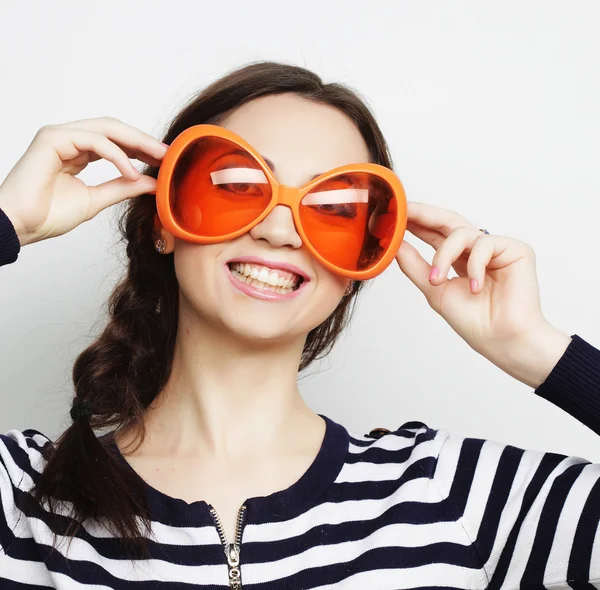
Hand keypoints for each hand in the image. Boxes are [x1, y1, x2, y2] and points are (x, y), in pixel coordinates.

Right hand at [0, 117, 167, 245]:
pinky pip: (94, 141)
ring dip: (137, 143)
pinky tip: (132, 172)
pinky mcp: (52, 139)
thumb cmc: (47, 215)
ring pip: (107, 129)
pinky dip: (117, 156)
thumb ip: (122, 188)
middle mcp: (69, 139)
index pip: (116, 141)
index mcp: (77, 151)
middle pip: (115, 129)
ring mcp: (59, 136)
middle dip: (145, 141)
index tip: (167, 160)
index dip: (142, 148)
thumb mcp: (96, 200)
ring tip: (159, 159)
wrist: (19, 226)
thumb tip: (152, 183)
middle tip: (170, 154)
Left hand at [395, 201, 571, 387]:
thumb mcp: (434, 289)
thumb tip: (394, 244)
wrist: (501, 340)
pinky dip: (474, 265)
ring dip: (443, 255)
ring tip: (438, 280)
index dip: (414, 221)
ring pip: (460, 233)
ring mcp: (496, 248)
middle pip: (447, 221)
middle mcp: (476, 250)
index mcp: (458, 258)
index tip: (391, 213)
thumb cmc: (473, 320)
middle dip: (423, 214)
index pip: (433, 232)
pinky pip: (485, 243)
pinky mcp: (516, 249)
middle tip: (403, 211)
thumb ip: (414, 265)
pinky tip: (475, 287)